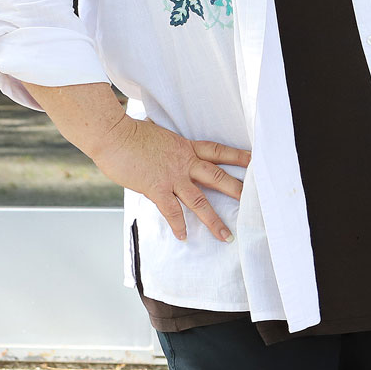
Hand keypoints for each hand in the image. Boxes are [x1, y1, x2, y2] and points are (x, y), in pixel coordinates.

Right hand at [86, 116, 249, 242]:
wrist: (114, 135)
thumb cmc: (131, 133)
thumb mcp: (159, 134)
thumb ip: (169, 143)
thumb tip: (166, 138)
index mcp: (187, 147)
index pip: (219, 151)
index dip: (238, 157)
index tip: (255, 162)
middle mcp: (185, 162)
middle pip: (218, 177)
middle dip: (238, 191)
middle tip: (255, 203)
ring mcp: (172, 176)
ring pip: (200, 200)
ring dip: (213, 220)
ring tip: (225, 235)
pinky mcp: (156, 187)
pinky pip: (171, 210)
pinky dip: (178, 224)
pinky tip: (183, 236)